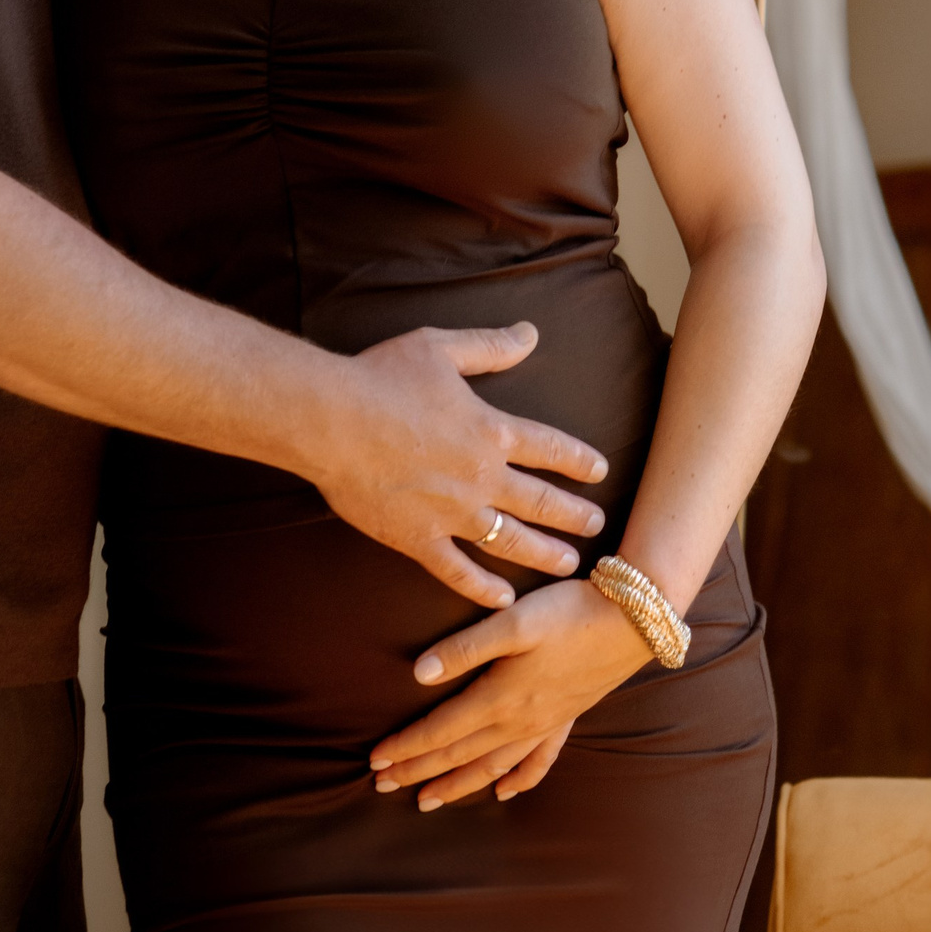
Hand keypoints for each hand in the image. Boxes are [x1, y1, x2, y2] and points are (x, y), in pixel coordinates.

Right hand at [311, 325, 608, 608]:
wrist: (330, 420)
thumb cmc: (381, 378)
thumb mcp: (440, 348)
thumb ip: (490, 346)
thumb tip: (530, 333)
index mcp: (490, 431)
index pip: (550, 449)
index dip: (578, 460)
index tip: (600, 471)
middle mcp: (481, 477)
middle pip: (541, 501)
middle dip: (574, 515)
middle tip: (597, 525)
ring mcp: (452, 513)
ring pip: (511, 542)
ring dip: (544, 554)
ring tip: (569, 564)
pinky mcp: (418, 538)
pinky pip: (458, 571)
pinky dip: (482, 588)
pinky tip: (503, 598)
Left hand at [368, 580, 649, 808]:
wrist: (634, 619)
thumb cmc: (568, 613)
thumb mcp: (512, 622)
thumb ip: (465, 648)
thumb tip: (419, 675)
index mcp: (500, 697)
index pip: (440, 730)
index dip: (406, 747)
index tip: (376, 761)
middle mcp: (520, 720)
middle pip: (458, 754)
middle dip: (419, 771)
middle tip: (383, 786)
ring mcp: (545, 723)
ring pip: (492, 766)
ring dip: (458, 784)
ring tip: (428, 801)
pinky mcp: (567, 717)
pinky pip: (538, 761)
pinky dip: (519, 780)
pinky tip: (504, 793)